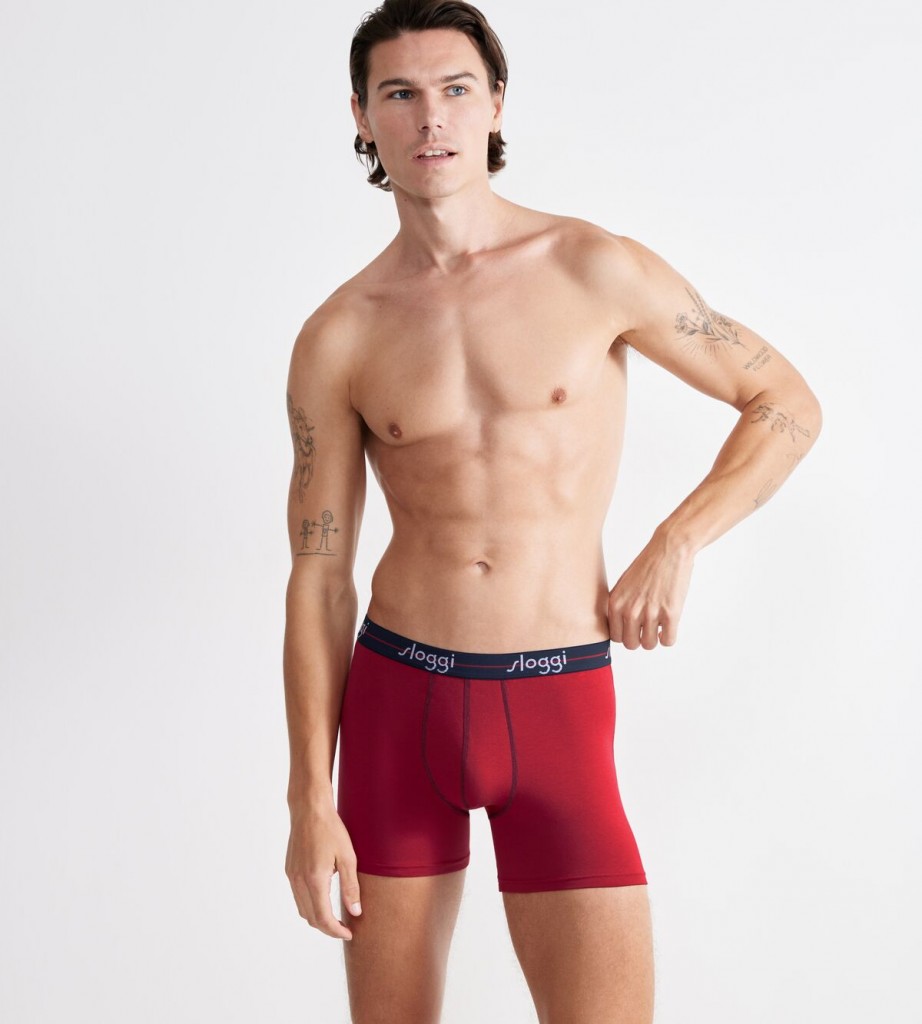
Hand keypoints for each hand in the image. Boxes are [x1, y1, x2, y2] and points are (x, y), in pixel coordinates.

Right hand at [285, 800, 362, 940]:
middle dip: (327, 927)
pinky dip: (310, 904)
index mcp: (315, 879)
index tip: (348, 933)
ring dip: (317, 917)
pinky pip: (298, 896)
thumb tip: (355, 912)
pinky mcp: (289, 870)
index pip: (323, 918)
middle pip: (310, 918)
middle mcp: (299, 881)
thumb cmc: (331, 829)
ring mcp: (291, 876)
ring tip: (335, 915)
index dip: (335, 931)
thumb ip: (351, 886)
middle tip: (344, 927)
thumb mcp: (348, 857)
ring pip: (302, 909)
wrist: (309, 809)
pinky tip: (323, 898)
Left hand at [608, 529, 694, 649]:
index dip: (625, 634)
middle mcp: (630, 610)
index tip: (633, 628)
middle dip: (639, 638)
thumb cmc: (647, 565)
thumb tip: (621, 628)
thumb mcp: (623, 584)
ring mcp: (650, 613)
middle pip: (631, 644)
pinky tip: (668, 625)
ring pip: (649, 645)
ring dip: (654, 638)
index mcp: (616, 603)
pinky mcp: (670, 613)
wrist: (669, 549)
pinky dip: (668, 636)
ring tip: (658, 625)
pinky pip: (667, 641)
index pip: (615, 636)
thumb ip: (619, 606)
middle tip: (647, 627)